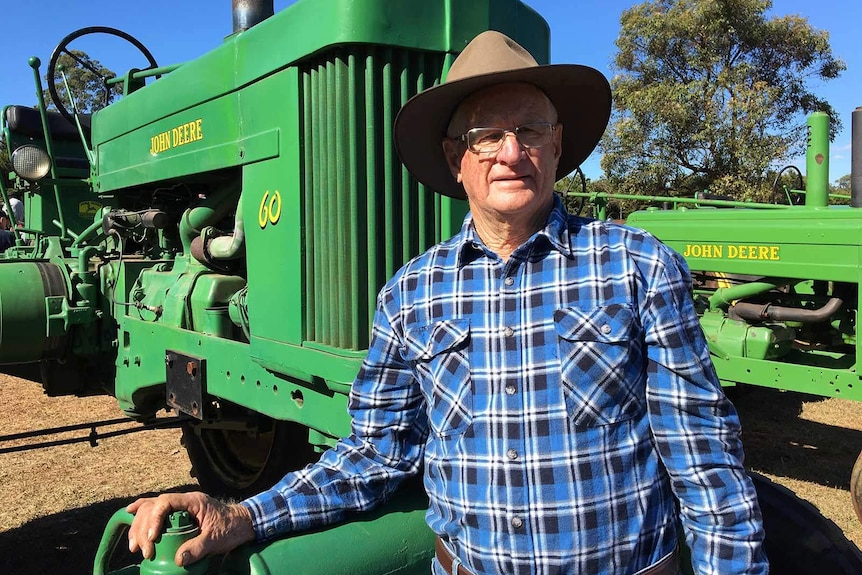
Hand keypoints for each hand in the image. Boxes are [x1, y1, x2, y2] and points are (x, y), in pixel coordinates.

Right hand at [126, 492, 255, 566]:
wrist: (242, 524)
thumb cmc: (231, 529)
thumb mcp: (216, 540)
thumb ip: (198, 548)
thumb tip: (178, 559)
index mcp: (194, 501)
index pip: (166, 501)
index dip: (154, 518)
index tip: (151, 537)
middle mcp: (184, 500)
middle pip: (153, 506)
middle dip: (143, 528)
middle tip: (143, 550)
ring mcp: (181, 506)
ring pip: (151, 508)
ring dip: (139, 526)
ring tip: (134, 547)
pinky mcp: (179, 514)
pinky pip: (156, 511)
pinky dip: (143, 515)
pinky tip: (129, 516)